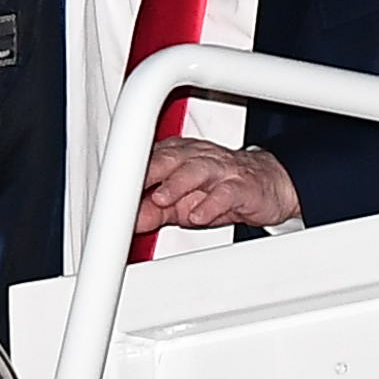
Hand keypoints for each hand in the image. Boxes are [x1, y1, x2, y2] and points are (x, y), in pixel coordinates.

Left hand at [139, 141, 297, 231]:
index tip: (110, 191)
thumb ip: (153, 211)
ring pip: (196, 170)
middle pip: (168, 158)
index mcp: (177, 156)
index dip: (128, 174)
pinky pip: (225, 193)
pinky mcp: (241, 187)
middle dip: (147, 171)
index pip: (148, 159)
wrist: (268, 187)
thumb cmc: (221, 189)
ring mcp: (220, 170)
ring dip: (176, 184)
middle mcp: (197, 158)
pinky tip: (198, 215)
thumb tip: (124, 221)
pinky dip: (211, 204)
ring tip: (161, 199)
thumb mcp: (182, 203)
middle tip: (128, 189)